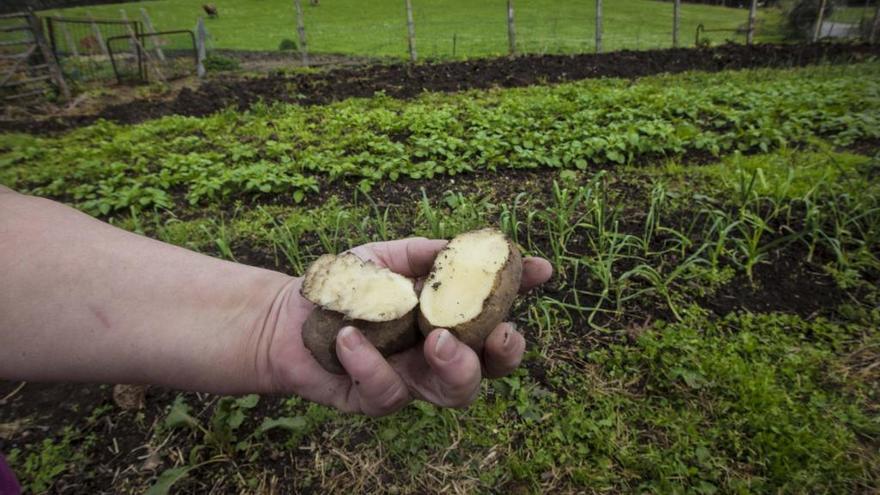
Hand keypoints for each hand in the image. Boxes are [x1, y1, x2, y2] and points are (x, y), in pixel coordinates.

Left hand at [261, 237, 552, 415]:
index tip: (541, 271)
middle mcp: (437, 355)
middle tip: (498, 332)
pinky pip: (386, 391)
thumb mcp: (388, 259)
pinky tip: (346, 337)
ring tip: (435, 340)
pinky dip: (368, 362)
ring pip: (454, 392)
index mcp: (448, 319)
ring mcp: (410, 380)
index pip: (495, 311)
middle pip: (491, 368)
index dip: (523, 294)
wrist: (287, 316)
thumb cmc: (346, 287)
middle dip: (505, 352)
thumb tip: (476, 242)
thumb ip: (428, 255)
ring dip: (456, 367)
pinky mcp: (375, 399)